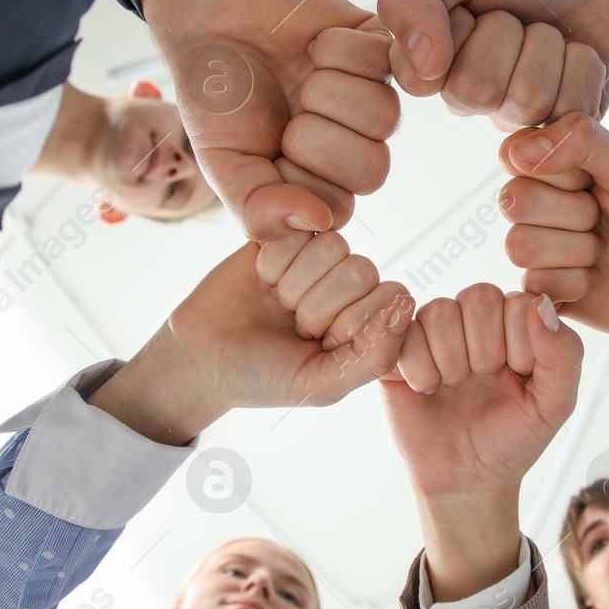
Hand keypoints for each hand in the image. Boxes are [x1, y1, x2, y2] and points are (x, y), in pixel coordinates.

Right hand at [88, 241, 411, 443]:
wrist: (201, 358)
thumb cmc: (264, 378)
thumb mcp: (323, 384)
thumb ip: (374, 356)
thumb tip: (407, 304)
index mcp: (370, 319)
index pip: (391, 296)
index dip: (352, 321)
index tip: (320, 345)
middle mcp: (350, 284)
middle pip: (360, 269)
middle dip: (317, 306)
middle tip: (293, 326)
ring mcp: (319, 256)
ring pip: (331, 245)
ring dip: (293, 282)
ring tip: (277, 303)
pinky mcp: (286, 233)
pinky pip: (295, 225)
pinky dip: (273, 259)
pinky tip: (262, 279)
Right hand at [128, 0, 400, 239]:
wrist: (211, 21)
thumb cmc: (217, 99)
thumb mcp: (222, 165)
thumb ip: (258, 210)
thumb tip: (320, 224)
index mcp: (320, 183)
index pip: (339, 208)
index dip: (299, 179)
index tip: (267, 151)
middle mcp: (353, 145)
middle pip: (373, 170)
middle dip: (316, 138)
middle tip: (287, 114)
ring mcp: (370, 96)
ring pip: (385, 116)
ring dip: (327, 91)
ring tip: (301, 77)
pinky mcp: (378, 49)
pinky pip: (383, 60)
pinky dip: (338, 49)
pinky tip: (315, 46)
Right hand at [377, 0, 608, 127]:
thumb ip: (410, 1)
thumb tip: (424, 69)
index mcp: (429, 65)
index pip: (423, 79)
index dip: (456, 30)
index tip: (470, 6)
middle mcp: (468, 98)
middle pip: (477, 91)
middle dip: (506, 34)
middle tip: (515, 15)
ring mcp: (517, 114)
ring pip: (528, 99)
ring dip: (548, 46)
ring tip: (547, 30)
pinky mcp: (566, 124)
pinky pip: (572, 111)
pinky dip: (583, 66)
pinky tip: (576, 51)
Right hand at [381, 285, 581, 599]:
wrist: (467, 481)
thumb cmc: (512, 440)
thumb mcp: (554, 405)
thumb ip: (565, 354)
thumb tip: (543, 306)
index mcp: (515, 324)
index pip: (520, 301)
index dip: (520, 344)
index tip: (518, 377)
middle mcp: (474, 320)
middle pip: (478, 297)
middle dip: (485, 351)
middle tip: (482, 382)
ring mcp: (434, 332)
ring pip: (440, 312)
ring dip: (451, 361)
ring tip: (454, 387)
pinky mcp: (398, 350)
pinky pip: (403, 334)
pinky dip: (419, 370)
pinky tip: (427, 390)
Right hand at [500, 113, 608, 393]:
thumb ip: (583, 140)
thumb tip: (521, 150)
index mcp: (550, 165)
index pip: (515, 154)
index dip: (558, 169)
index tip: (594, 177)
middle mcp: (535, 205)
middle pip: (515, 201)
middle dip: (574, 212)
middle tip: (603, 217)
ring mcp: (534, 249)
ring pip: (521, 246)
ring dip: (578, 250)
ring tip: (602, 250)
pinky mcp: (539, 291)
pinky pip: (535, 284)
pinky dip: (578, 282)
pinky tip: (596, 278)